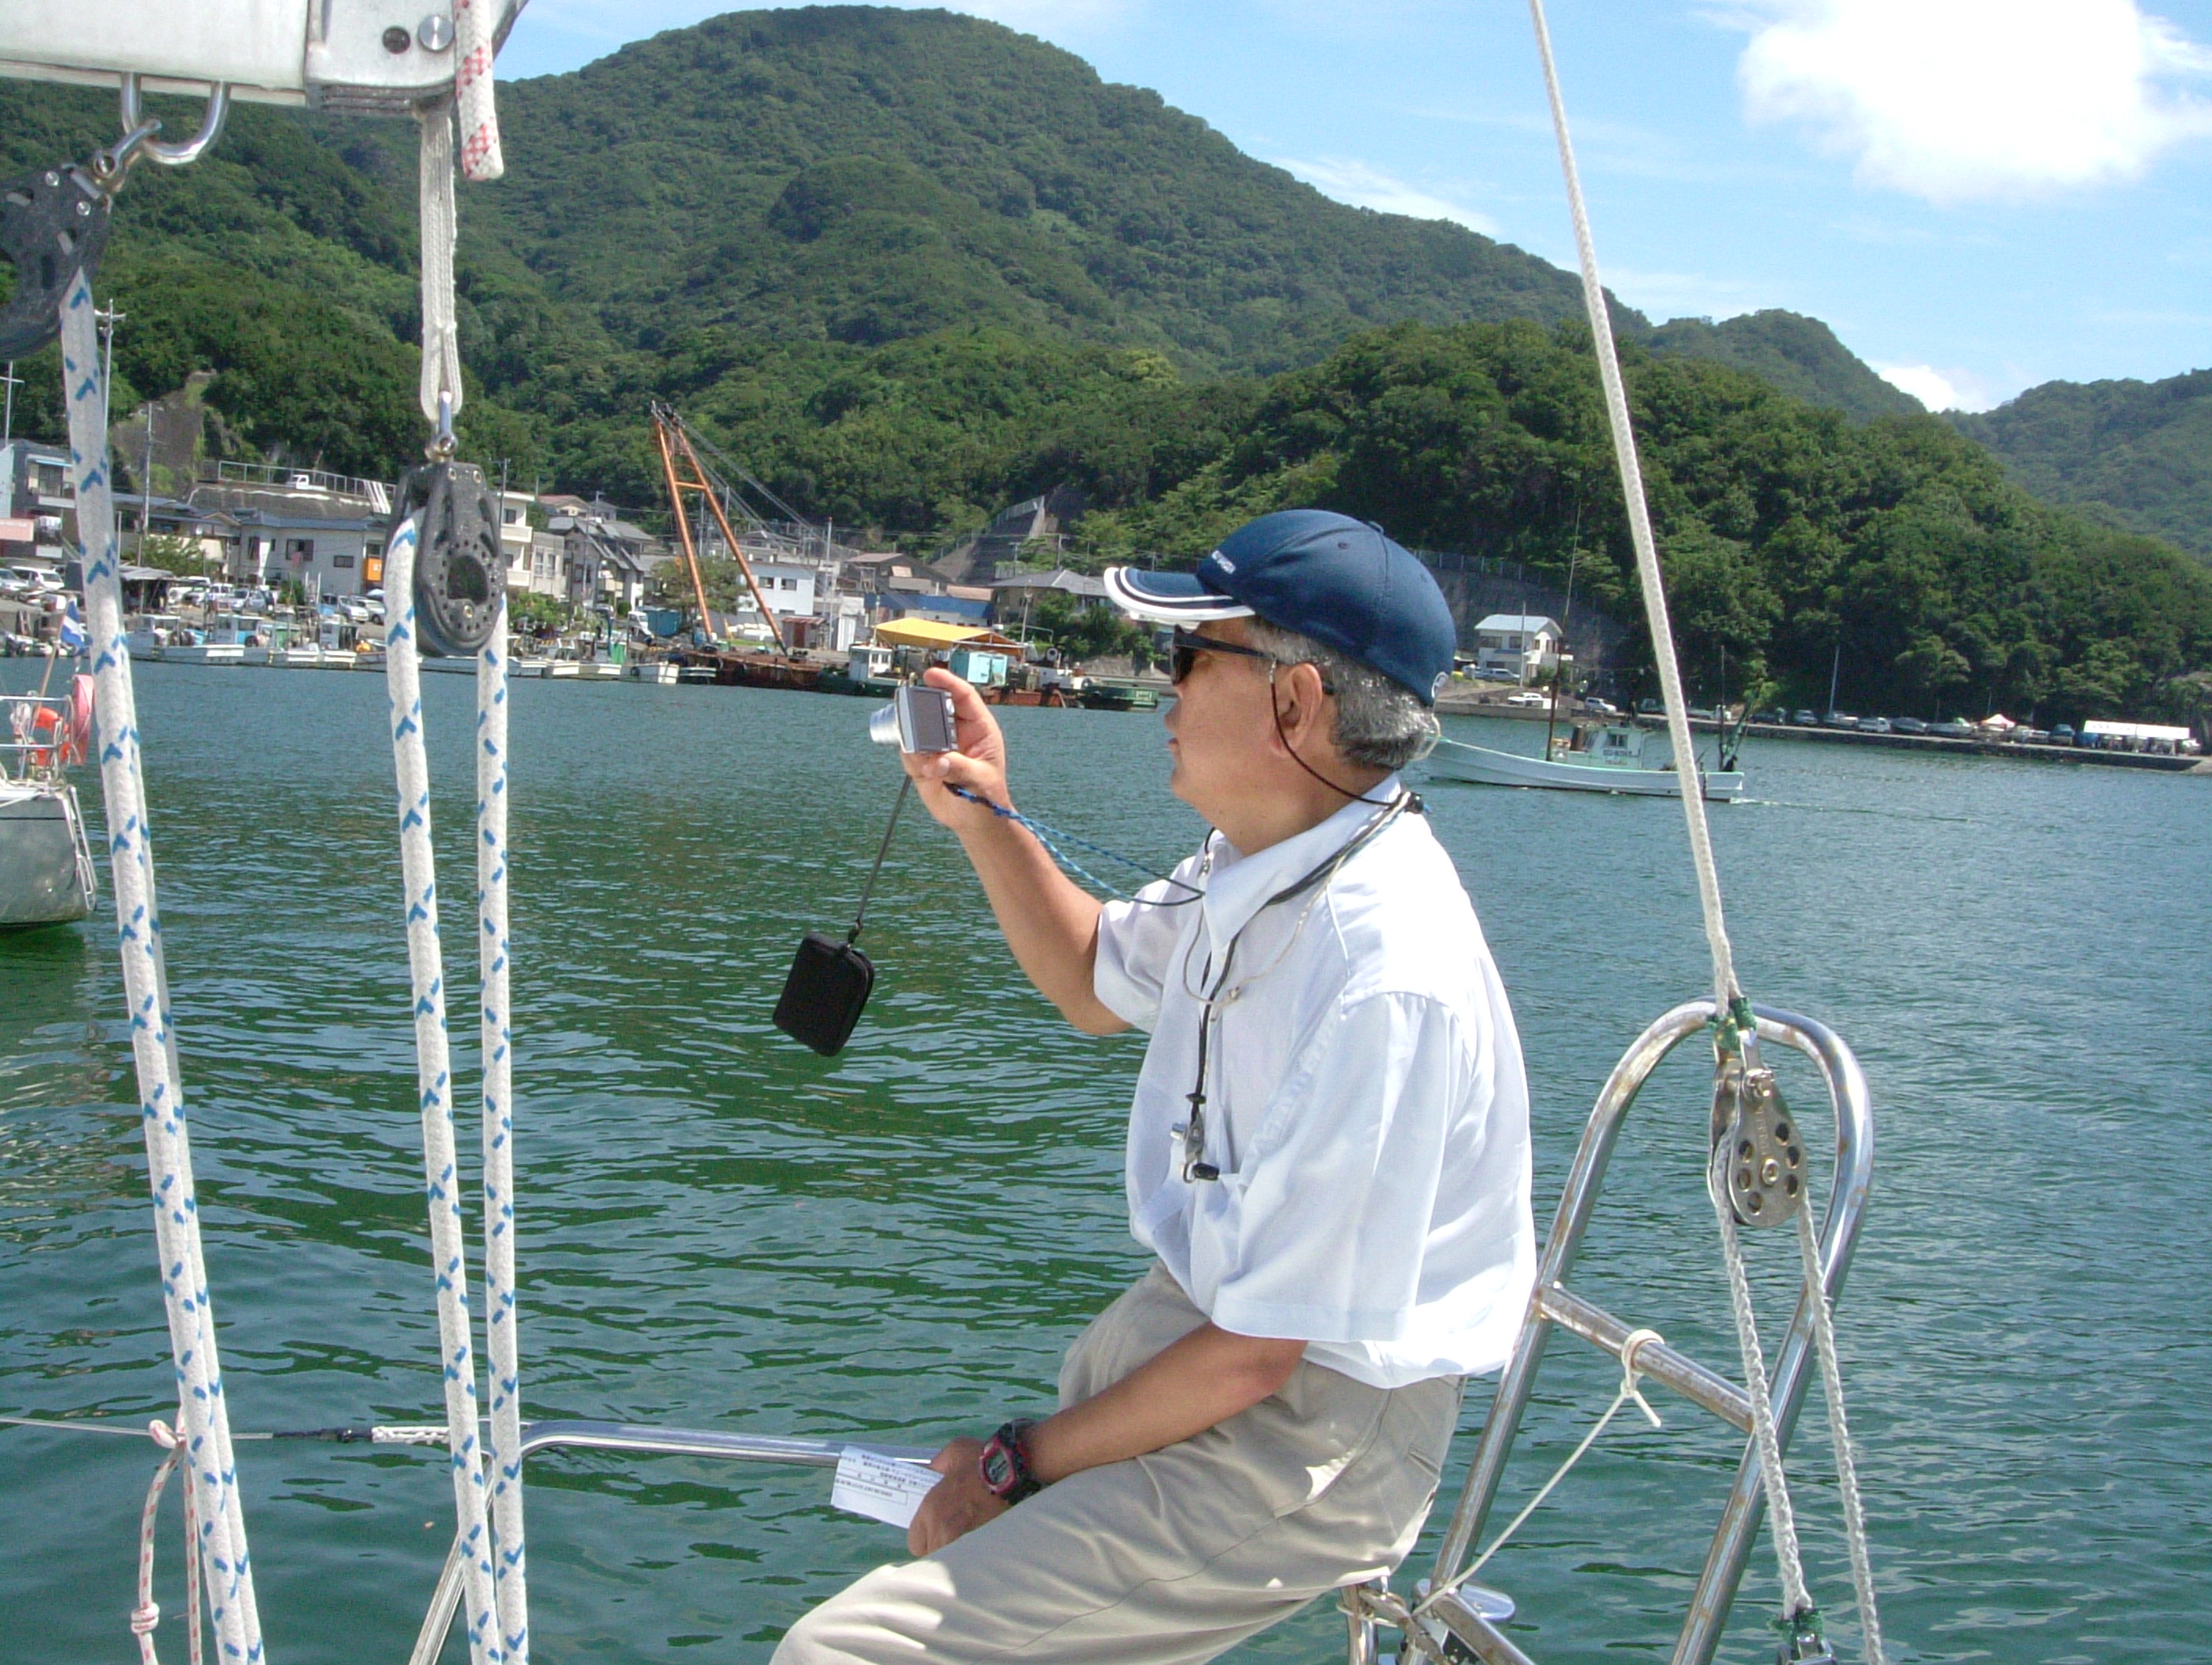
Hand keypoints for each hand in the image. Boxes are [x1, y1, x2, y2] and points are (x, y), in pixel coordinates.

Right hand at [902, 669, 1011, 833]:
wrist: (975, 821)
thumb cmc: (988, 798)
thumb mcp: (979, 782)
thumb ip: (959, 769)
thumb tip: (937, 761)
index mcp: (978, 729)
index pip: (964, 697)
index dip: (948, 683)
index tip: (931, 675)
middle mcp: (956, 733)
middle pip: (934, 710)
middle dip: (923, 715)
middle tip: (916, 727)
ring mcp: (938, 746)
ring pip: (917, 731)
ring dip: (915, 745)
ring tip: (927, 765)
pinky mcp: (924, 761)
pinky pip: (909, 753)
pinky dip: (912, 761)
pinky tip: (925, 774)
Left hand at [907, 1436, 1007, 1556]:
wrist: (1012, 1472)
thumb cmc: (982, 1461)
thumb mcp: (954, 1452)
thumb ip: (938, 1464)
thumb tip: (932, 1472)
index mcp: (931, 1509)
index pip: (915, 1541)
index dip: (924, 1538)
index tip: (933, 1531)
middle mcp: (941, 1529)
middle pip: (932, 1555)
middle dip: (939, 1548)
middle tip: (951, 1536)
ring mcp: (962, 1541)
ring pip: (950, 1560)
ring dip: (955, 1553)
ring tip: (967, 1543)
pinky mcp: (983, 1547)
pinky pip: (970, 1560)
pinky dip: (973, 1556)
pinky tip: (980, 1547)